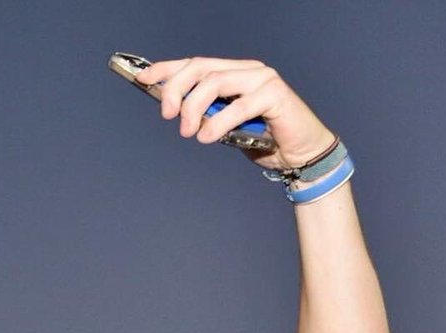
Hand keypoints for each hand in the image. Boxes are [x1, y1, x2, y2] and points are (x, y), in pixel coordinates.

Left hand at [136, 57, 333, 170]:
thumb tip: (177, 112)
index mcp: (234, 73)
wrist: (301, 155)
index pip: (195, 64)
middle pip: (201, 68)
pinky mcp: (275, 95)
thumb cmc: (264, 141)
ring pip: (215, 82)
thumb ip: (206, 115)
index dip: (167, 69)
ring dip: (194, 107)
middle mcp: (247, 70)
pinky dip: (218, 123)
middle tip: (168, 116)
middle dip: (176, 89)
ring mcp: (262, 79)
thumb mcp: (225, 127)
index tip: (144, 78)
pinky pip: (238, 106)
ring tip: (189, 132)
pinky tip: (207, 137)